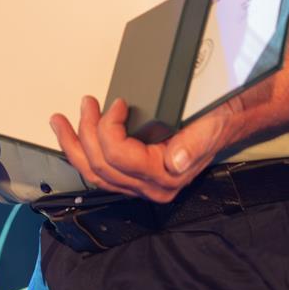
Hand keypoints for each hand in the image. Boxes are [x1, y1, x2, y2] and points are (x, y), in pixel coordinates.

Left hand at [49, 96, 238, 203]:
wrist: (228, 121)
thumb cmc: (218, 119)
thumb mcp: (211, 124)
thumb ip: (195, 143)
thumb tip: (176, 159)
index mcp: (167, 176)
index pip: (121, 159)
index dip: (109, 129)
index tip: (116, 103)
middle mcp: (152, 186)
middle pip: (101, 168)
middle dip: (85, 134)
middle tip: (85, 104)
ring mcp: (141, 183)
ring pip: (95, 174)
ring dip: (73, 146)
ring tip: (60, 122)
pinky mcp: (135, 175)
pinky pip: (101, 171)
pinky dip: (82, 153)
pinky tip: (72, 137)